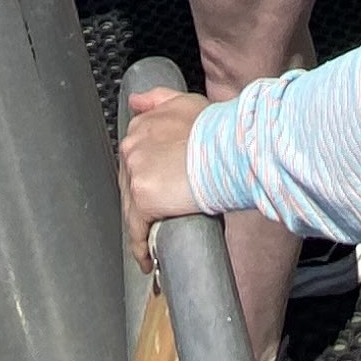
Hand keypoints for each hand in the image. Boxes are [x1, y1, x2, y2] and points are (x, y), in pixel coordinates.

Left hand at [116, 85, 217, 267]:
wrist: (231, 147)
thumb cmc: (218, 128)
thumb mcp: (186, 102)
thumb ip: (158, 99)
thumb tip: (135, 101)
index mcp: (141, 125)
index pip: (134, 159)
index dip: (144, 178)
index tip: (154, 192)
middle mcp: (132, 146)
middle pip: (129, 184)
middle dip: (141, 204)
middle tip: (158, 221)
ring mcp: (136, 172)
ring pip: (131, 209)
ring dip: (141, 229)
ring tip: (154, 245)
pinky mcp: (143, 197)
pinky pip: (137, 230)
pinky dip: (141, 248)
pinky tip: (148, 260)